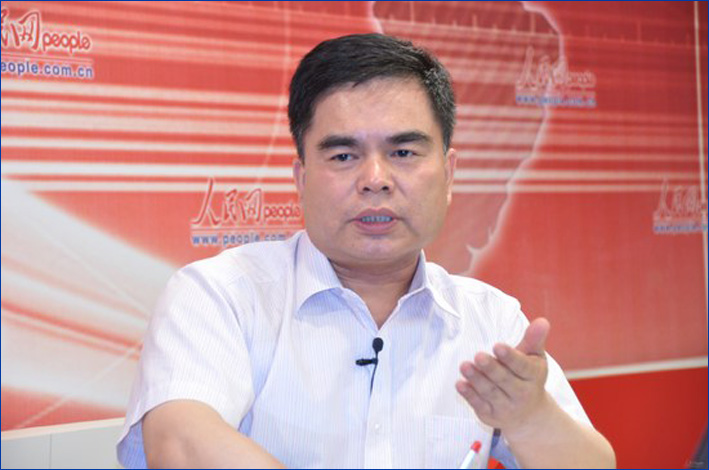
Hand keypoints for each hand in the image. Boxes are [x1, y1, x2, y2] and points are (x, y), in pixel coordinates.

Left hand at [456, 318, 550, 433]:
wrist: (530, 415)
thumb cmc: (529, 377)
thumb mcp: (534, 358)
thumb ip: (533, 340)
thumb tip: (542, 321)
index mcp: (534, 377)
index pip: (523, 367)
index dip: (510, 357)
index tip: (498, 346)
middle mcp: (522, 394)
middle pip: (505, 380)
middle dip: (491, 368)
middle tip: (478, 356)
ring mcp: (506, 407)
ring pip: (490, 392)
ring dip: (476, 379)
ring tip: (464, 366)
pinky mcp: (491, 415)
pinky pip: (479, 405)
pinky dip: (469, 395)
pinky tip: (460, 384)